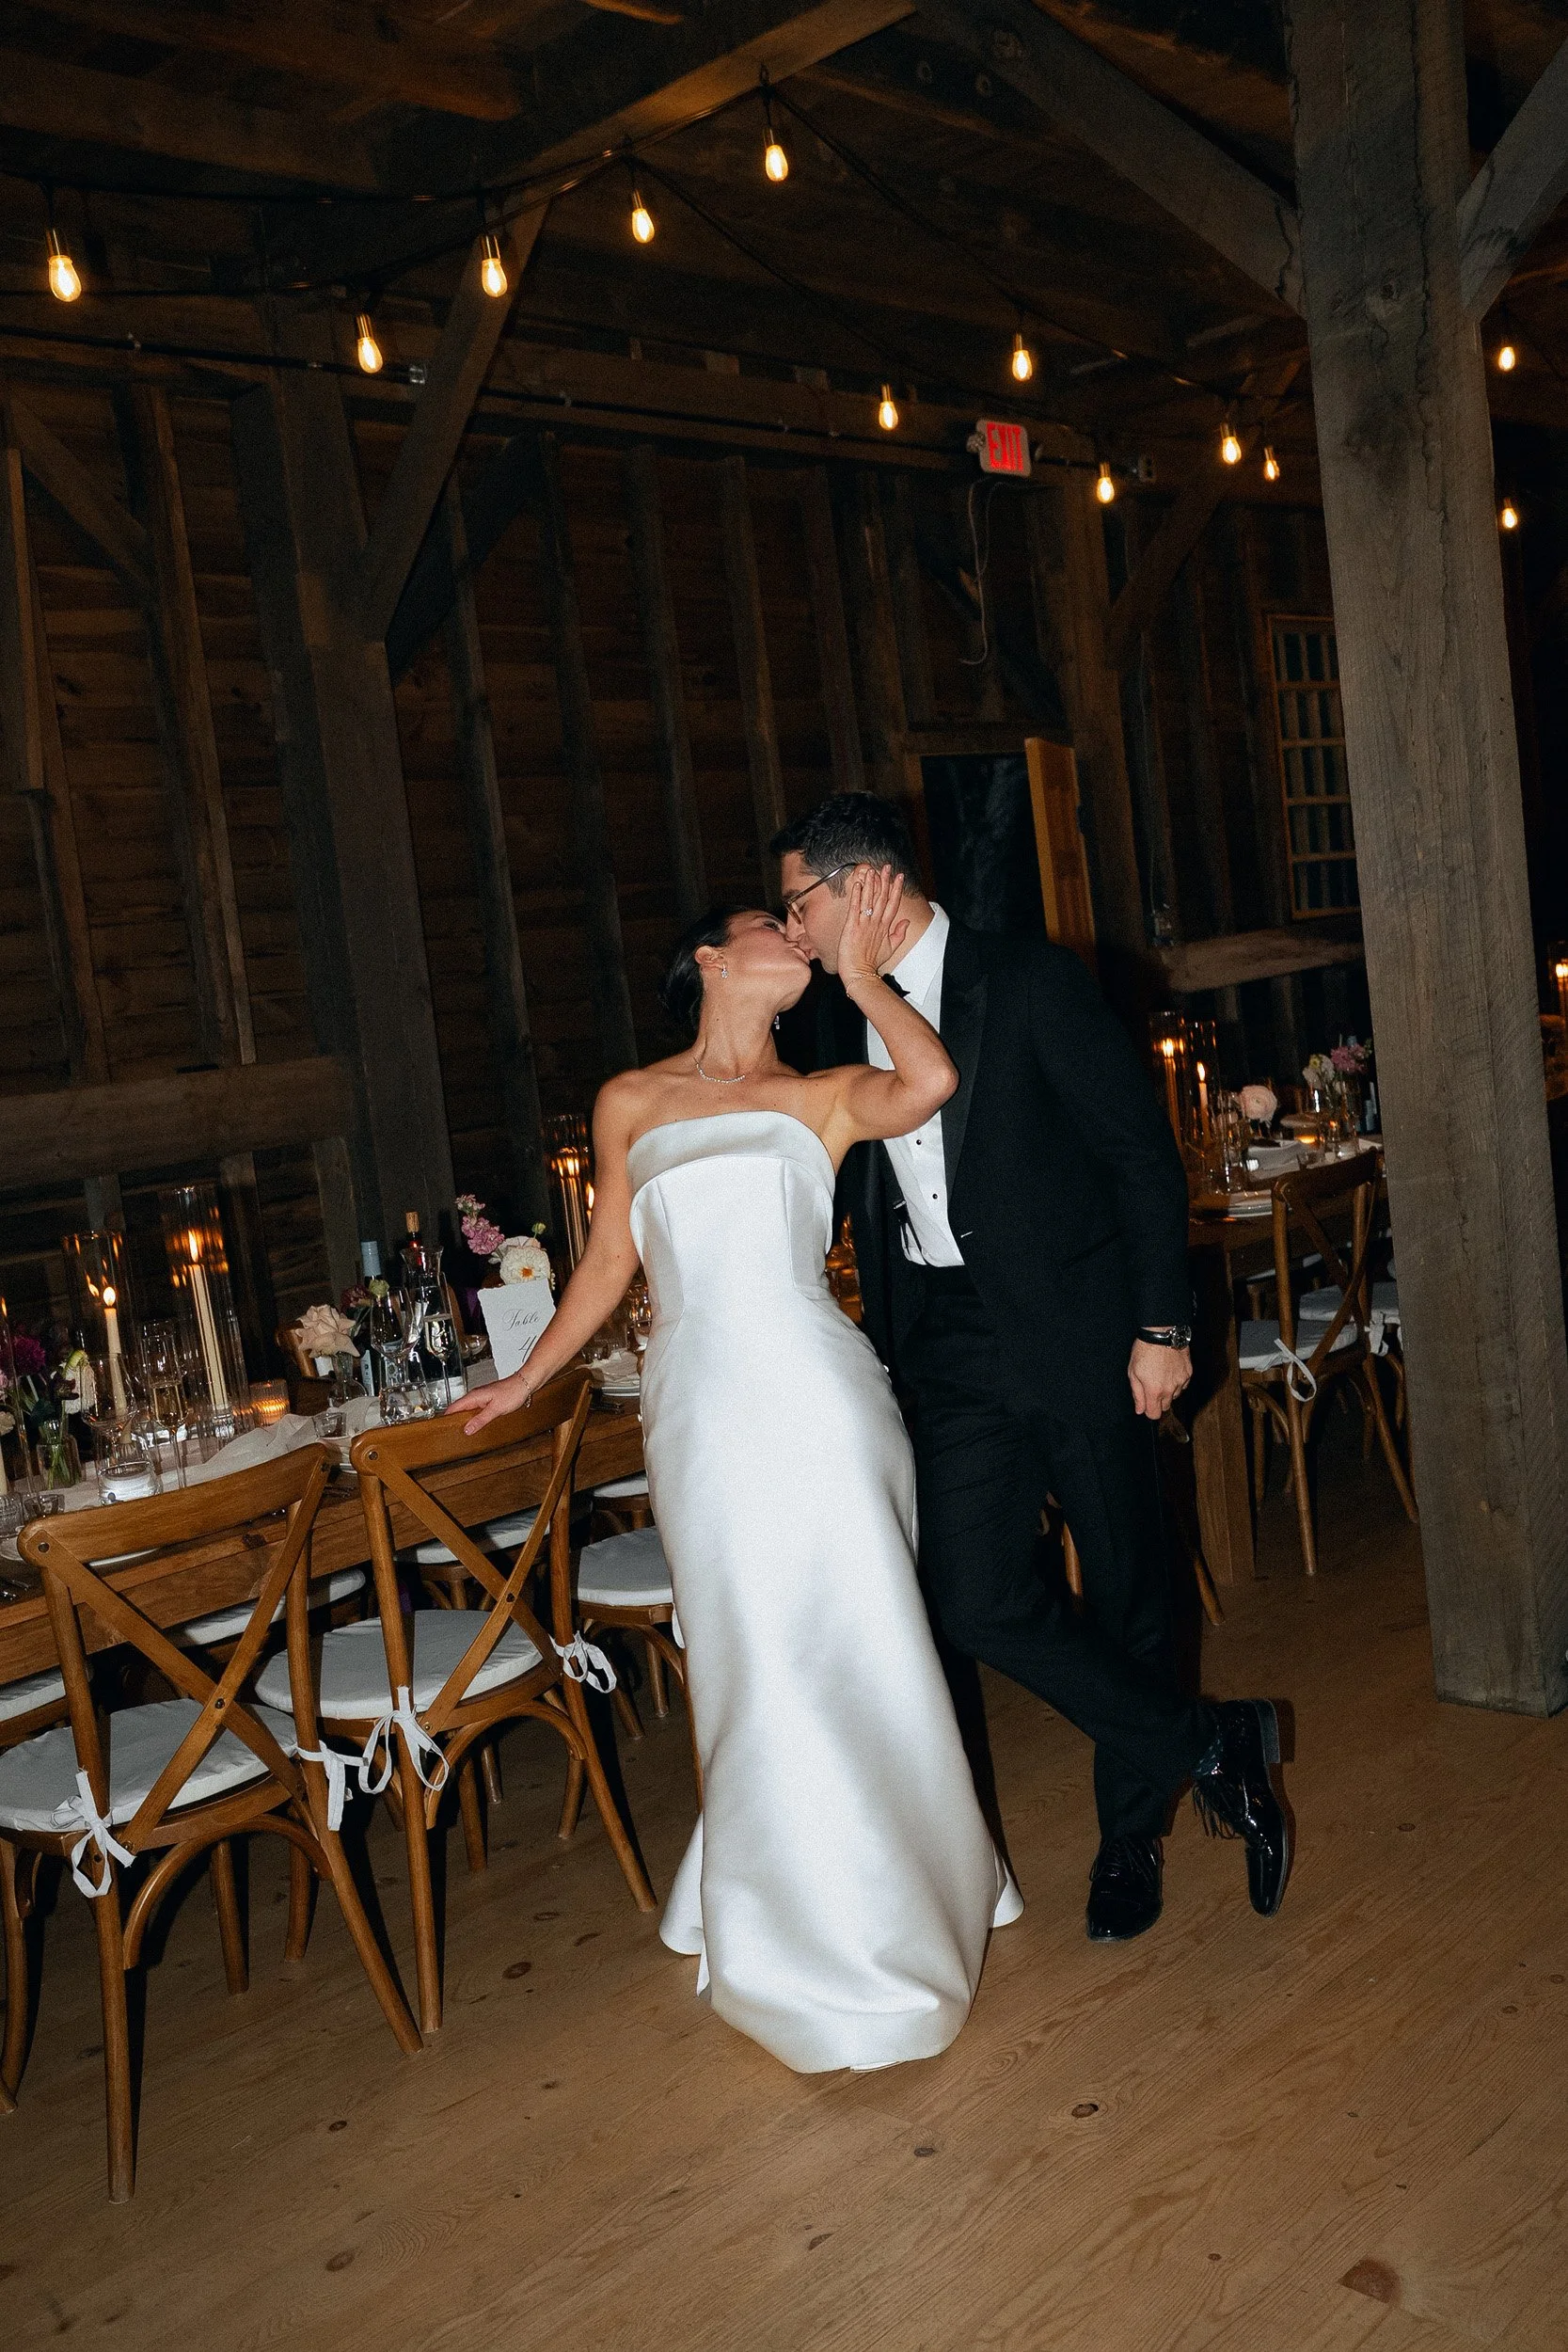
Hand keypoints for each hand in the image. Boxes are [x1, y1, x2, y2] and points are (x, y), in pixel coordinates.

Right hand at [446, 1368, 531, 1433]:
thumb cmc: (512, 1392)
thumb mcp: (495, 1409)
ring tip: (462, 1432)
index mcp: (474, 1396)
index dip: (446, 1418)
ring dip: (464, 1420)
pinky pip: (476, 1410)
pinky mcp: (488, 1400)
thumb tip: (467, 1429)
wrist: (525, 1384)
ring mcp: (482, 1398)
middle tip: (451, 1433)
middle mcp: (476, 1396)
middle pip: (459, 1410)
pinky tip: (477, 1425)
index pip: (453, 1408)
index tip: (441, 1427)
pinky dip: (474, 1418)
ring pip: (468, 1410)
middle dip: (454, 1420)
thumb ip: (480, 1420)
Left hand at [839, 865, 908, 987]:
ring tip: (873, 870)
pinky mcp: (852, 926)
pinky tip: (858, 883)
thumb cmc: (872, 962)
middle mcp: (876, 923)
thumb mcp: (890, 948)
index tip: (900, 876)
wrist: (860, 974)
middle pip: (883, 897)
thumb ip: (899, 934)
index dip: (897, 889)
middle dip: (886, 881)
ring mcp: (864, 924)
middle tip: (887, 866)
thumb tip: (906, 921)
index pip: (893, 903)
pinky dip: (856, 895)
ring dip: (872, 884)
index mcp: (885, 927)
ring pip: (870, 899)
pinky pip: (855, 907)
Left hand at [1128, 1338, 1190, 1420]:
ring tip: (1161, 1376)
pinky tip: (1170, 1371)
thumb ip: (1137, 1394)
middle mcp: (1170, 1389)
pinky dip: (1177, 1382)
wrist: (1162, 1334)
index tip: (1145, 1404)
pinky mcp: (1188, 1373)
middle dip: (1158, 1401)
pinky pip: (1183, 1385)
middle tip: (1151, 1386)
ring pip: (1175, 1396)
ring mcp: (1181, 1382)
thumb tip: (1140, 1410)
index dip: (1148, 1411)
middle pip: (1165, 1407)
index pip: (1154, 1414)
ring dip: (1168, 1391)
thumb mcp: (1133, 1373)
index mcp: (1154, 1391)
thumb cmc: (1145, 1351)